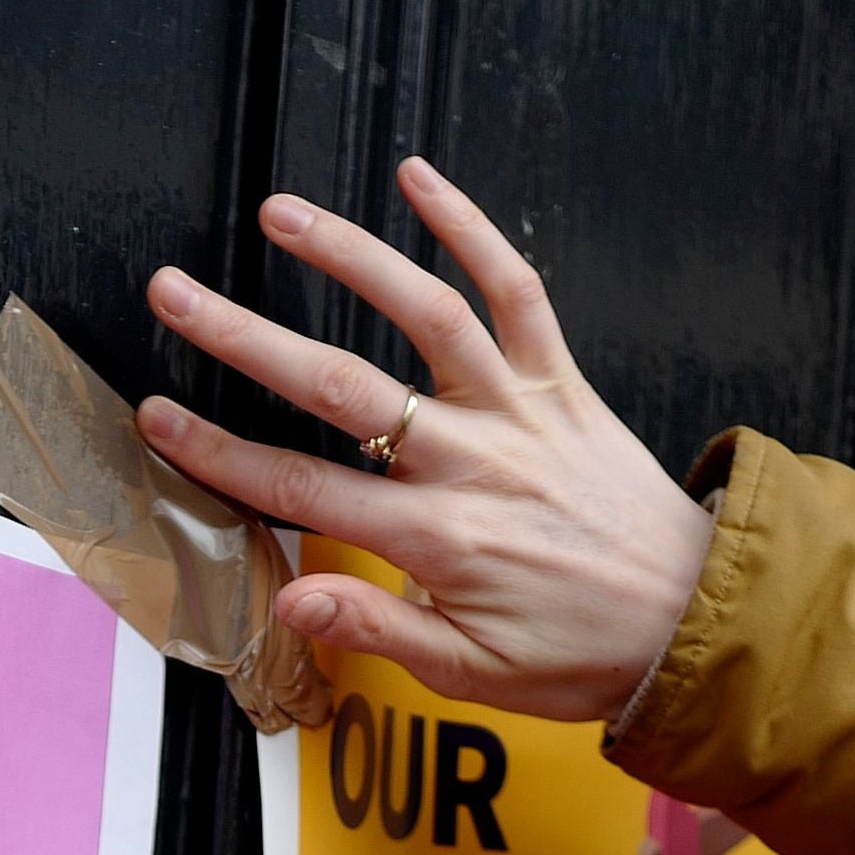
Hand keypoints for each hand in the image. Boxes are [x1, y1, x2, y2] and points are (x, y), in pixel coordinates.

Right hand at [142, 161, 718, 721]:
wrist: (695, 623)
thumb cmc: (583, 654)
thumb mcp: (473, 676)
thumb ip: (378, 632)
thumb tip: (291, 604)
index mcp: (440, 540)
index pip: (305, 490)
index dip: (223, 455)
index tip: (159, 421)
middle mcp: (474, 462)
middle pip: (340, 387)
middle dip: (246, 337)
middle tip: (176, 294)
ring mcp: (520, 411)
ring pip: (426, 315)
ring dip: (350, 256)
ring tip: (278, 213)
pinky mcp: (563, 383)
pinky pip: (519, 290)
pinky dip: (473, 227)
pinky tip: (419, 177)